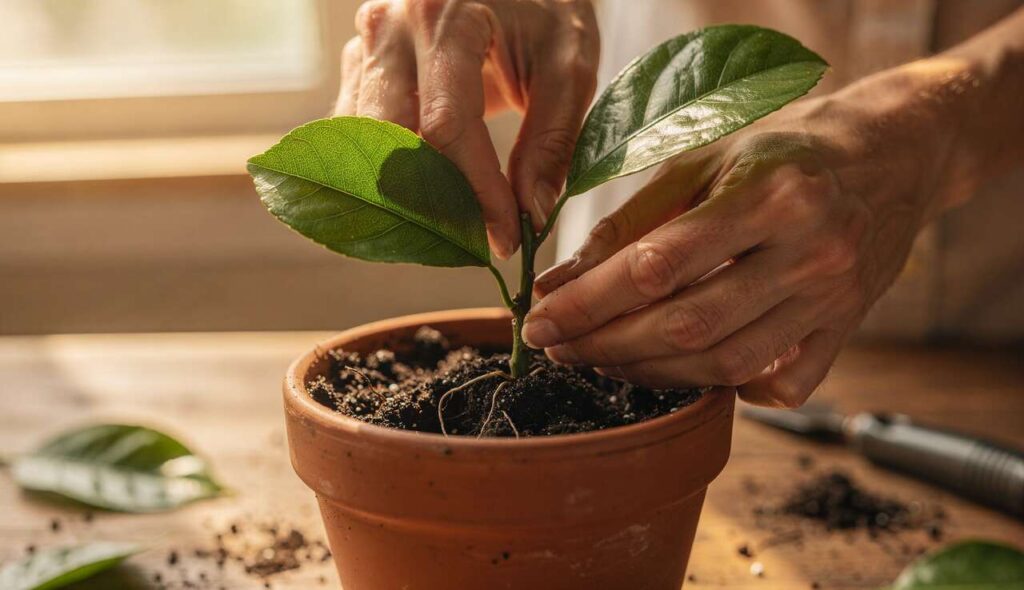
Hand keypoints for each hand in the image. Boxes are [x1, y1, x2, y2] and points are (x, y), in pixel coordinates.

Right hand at [336, 0, 598, 257]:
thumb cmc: (545, 4)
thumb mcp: (568, 61)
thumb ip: (552, 138)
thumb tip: (532, 213)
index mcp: (443, 15)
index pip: (446, 126)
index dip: (475, 193)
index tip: (505, 238)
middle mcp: (388, 27)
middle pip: (388, 141)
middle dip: (430, 205)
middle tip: (474, 244)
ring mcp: (365, 46)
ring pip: (362, 144)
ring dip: (405, 196)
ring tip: (455, 227)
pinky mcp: (359, 66)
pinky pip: (358, 135)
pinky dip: (390, 173)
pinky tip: (430, 197)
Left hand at [523, 82, 956, 406]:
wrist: (893, 154)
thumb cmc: (784, 147)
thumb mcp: (704, 159)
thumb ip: (631, 221)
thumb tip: (561, 282)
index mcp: (769, 193)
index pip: (658, 266)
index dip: (589, 302)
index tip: (541, 322)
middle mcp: (809, 250)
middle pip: (688, 325)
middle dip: (609, 345)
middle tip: (561, 347)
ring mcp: (833, 298)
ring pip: (726, 364)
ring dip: (652, 373)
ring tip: (605, 360)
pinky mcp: (845, 328)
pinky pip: (781, 385)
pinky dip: (727, 390)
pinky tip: (686, 374)